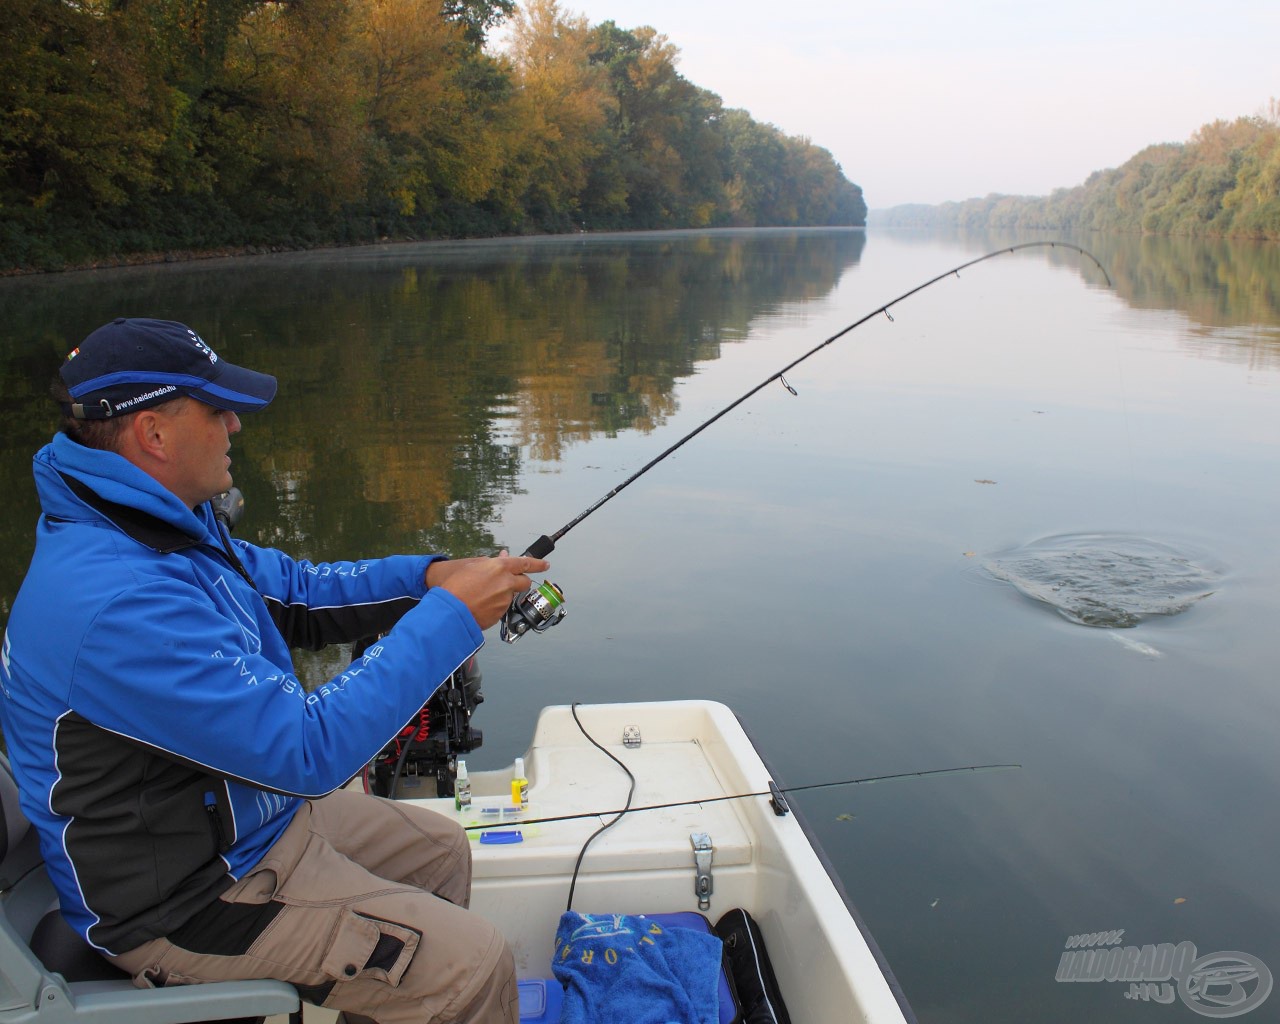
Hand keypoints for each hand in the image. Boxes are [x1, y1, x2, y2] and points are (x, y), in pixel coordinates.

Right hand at [425, 551, 550, 629]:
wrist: (449, 610)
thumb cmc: (456, 586)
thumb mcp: (472, 566)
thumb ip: (491, 562)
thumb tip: (504, 557)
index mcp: (500, 568)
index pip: (525, 563)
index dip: (537, 564)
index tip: (545, 564)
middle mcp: (506, 583)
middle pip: (525, 582)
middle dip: (520, 581)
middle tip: (508, 583)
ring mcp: (505, 600)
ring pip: (511, 596)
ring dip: (503, 595)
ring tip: (482, 596)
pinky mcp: (501, 614)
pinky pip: (502, 608)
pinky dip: (495, 606)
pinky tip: (481, 605)